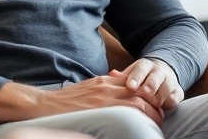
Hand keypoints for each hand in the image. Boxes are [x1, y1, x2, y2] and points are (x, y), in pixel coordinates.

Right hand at [36, 76, 164, 126]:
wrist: (46, 104)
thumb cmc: (66, 101)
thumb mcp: (88, 89)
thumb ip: (104, 91)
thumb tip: (119, 97)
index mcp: (105, 80)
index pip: (135, 82)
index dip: (148, 92)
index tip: (155, 104)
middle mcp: (107, 85)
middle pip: (140, 90)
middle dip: (155, 103)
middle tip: (161, 115)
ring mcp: (103, 96)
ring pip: (137, 100)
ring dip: (151, 112)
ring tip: (157, 123)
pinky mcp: (99, 108)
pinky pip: (125, 111)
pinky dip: (139, 117)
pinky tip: (143, 126)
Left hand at [110, 58, 183, 114]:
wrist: (162, 73)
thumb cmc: (140, 78)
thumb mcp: (130, 73)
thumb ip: (122, 76)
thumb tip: (111, 74)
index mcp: (145, 65)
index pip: (140, 69)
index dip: (135, 78)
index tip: (130, 87)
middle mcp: (159, 71)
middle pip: (155, 78)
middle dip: (149, 87)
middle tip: (142, 95)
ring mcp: (170, 81)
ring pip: (167, 87)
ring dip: (159, 96)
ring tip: (152, 104)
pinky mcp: (178, 91)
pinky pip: (176, 97)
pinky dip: (170, 102)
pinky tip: (163, 108)